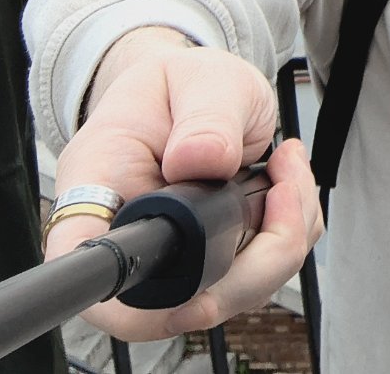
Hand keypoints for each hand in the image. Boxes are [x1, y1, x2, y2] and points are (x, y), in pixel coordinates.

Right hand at [44, 29, 323, 341]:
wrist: (195, 88)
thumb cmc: (181, 84)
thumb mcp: (199, 79)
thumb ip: (205, 115)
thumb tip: (203, 159)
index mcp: (99, 187)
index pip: (97, 270)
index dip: (136, 309)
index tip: (198, 298)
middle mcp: (130, 235)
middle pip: (182, 302)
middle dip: (257, 260)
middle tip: (286, 185)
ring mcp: (173, 257)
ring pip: (234, 292)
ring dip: (284, 237)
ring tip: (288, 167)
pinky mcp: (213, 259)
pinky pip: (263, 272)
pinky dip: (292, 232)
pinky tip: (287, 182)